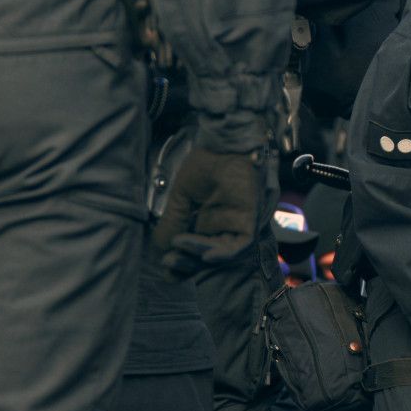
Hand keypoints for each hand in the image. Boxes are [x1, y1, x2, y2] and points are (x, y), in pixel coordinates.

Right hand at [153, 147, 264, 275]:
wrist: (223, 145)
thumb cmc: (205, 165)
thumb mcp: (181, 197)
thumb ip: (173, 222)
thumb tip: (160, 248)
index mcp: (204, 224)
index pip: (192, 251)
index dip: (179, 262)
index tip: (165, 266)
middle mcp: (221, 228)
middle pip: (205, 257)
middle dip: (186, 264)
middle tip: (169, 262)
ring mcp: (236, 226)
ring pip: (220, 254)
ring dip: (199, 256)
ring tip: (179, 247)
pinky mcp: (249, 222)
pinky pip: (239, 245)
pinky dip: (224, 254)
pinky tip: (206, 257)